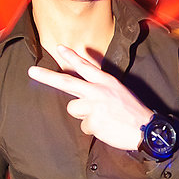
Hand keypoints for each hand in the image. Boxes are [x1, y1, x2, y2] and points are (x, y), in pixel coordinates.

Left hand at [28, 45, 152, 149]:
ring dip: (83, 115)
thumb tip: (87, 74)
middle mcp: (98, 90)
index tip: (60, 48)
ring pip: (73, 108)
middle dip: (47, 76)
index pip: (86, 67)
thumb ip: (101, 82)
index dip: (72, 57)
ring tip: (101, 118)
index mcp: (106, 81)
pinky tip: (106, 128)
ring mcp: (94, 105)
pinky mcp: (93, 121)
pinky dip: (93, 129)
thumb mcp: (119, 90)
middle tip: (32, 72)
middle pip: (67, 82)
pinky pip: (84, 126)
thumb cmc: (132, 111)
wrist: (146, 129)